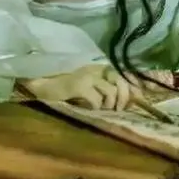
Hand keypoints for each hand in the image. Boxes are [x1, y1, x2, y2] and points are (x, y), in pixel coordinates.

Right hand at [17, 65, 174, 110]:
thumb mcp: (87, 85)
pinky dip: (96, 107)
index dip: (132, 88)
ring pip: (111, 91)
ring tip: (103, 110)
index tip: (138, 99)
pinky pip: (96, 98)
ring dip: (110, 104)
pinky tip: (90, 109)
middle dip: (124, 98)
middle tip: (118, 110)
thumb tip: (124, 101)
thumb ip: (103, 88)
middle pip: (121, 81)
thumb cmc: (64, 87)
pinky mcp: (78, 85)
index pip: (122, 75)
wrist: (40, 84)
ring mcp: (87, 76)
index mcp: (99, 68)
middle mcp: (95, 69)